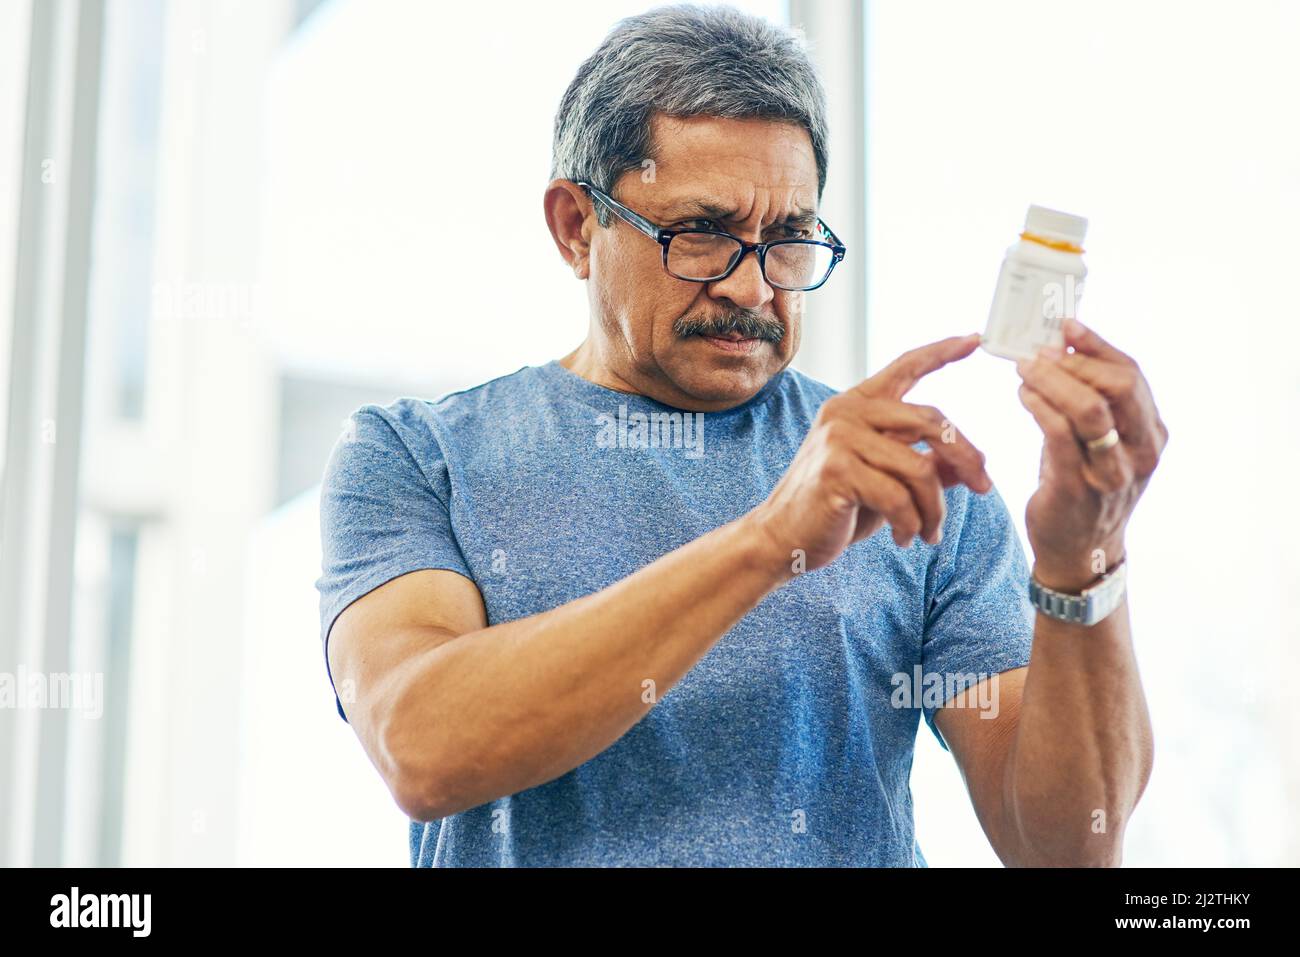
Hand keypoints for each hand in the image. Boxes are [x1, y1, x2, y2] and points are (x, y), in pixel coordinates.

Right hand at [750, 333, 992, 573]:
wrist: (783, 537)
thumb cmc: (836, 507)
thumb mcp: (886, 481)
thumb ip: (924, 464)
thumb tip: (972, 464)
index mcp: (858, 405)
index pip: (906, 367)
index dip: (942, 352)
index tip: (975, 338)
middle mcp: (847, 412)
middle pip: (931, 420)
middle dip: (966, 457)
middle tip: (985, 488)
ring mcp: (839, 438)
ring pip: (920, 468)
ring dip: (935, 509)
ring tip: (930, 533)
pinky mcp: (837, 470)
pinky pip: (898, 497)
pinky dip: (912, 525)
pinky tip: (906, 539)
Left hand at [1015, 318, 1167, 590]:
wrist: (1079, 550)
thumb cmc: (1085, 485)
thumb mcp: (1100, 442)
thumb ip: (1090, 401)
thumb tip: (1061, 347)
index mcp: (1152, 434)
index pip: (1131, 374)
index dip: (1098, 345)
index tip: (1066, 325)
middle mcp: (1141, 452)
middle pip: (1119, 385)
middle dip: (1075, 361)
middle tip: (1041, 352)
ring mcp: (1112, 472)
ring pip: (1090, 409)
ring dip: (1053, 380)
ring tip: (1026, 370)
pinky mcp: (1078, 489)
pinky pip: (1060, 436)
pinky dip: (1040, 407)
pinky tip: (1024, 396)